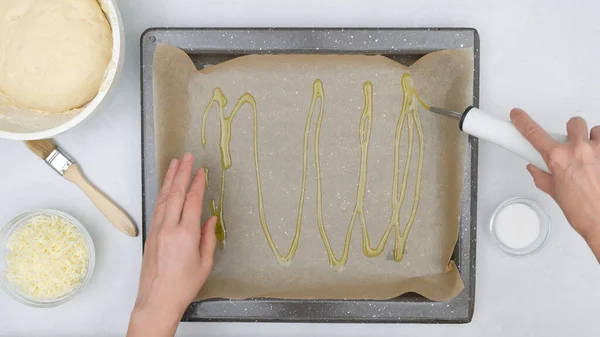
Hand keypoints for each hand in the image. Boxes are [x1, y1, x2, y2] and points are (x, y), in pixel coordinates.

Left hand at [127, 153, 216, 336]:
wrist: (157, 299)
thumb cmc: (183, 285)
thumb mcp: (205, 263)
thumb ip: (208, 238)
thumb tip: (210, 220)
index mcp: (186, 234)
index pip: (192, 201)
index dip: (197, 183)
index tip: (201, 171)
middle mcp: (169, 228)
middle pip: (175, 193)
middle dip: (182, 173)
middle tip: (187, 157)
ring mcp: (157, 230)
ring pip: (164, 198)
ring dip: (169, 179)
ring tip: (174, 164)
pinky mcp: (151, 234)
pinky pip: (158, 208)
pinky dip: (163, 194)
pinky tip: (166, 187)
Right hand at [511, 108, 599, 258]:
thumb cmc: (584, 211)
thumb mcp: (556, 193)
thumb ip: (543, 177)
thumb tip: (536, 170)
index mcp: (558, 158)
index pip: (534, 133)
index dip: (523, 121)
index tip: (517, 115)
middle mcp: (578, 149)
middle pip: (573, 123)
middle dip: (570, 132)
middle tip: (570, 146)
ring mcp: (598, 150)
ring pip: (594, 130)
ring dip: (591, 139)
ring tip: (590, 155)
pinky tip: (599, 159)